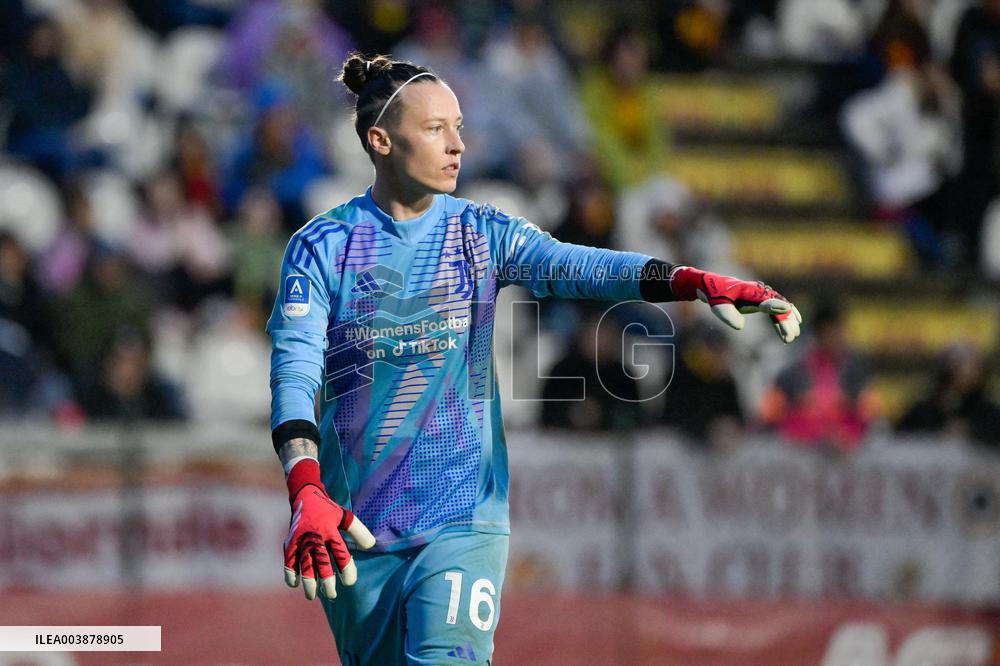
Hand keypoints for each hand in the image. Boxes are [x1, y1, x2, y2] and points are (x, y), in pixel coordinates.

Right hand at [283, 458, 375, 599]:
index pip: (340, 552)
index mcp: (330, 530)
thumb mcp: (345, 516)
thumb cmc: (328, 510)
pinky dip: (290, 573)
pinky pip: (288, 560)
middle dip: (326, 581)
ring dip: (308, 581)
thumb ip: (358, 531)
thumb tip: (371, 545)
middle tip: (332, 594)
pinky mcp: (290, 542)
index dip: (346, 568)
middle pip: (321, 562)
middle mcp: (315, 536)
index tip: (349, 582)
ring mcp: (301, 540)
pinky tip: (294, 584)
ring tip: (312, 596)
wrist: (304, 496)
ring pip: (304, 564)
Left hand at [670, 266, 801, 342]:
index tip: (788, 312)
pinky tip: (794, 327)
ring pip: (781, 308)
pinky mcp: (762, 300)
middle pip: (778, 306)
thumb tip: (741, 326)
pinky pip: (777, 309)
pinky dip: (785, 318)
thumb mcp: (717, 305)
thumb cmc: (715, 294)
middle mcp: (760, 292)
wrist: (713, 284)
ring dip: (788, 321)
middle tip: (790, 337)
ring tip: (792, 337)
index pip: (766, 299)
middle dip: (786, 321)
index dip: (777, 307)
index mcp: (749, 291)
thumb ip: (727, 315)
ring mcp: (762, 295)